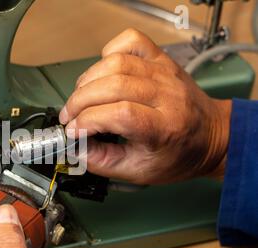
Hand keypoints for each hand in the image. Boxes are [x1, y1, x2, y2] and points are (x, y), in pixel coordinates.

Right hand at [59, 28, 231, 184]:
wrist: (212, 136)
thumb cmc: (179, 154)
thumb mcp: (139, 171)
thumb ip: (102, 162)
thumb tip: (74, 148)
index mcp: (165, 128)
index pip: (120, 113)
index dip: (88, 121)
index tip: (73, 131)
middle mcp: (166, 95)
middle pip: (113, 85)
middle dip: (80, 101)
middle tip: (69, 116)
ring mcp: (163, 72)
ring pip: (116, 62)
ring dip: (88, 79)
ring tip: (80, 97)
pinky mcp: (160, 59)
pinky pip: (130, 41)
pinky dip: (109, 52)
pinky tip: (103, 72)